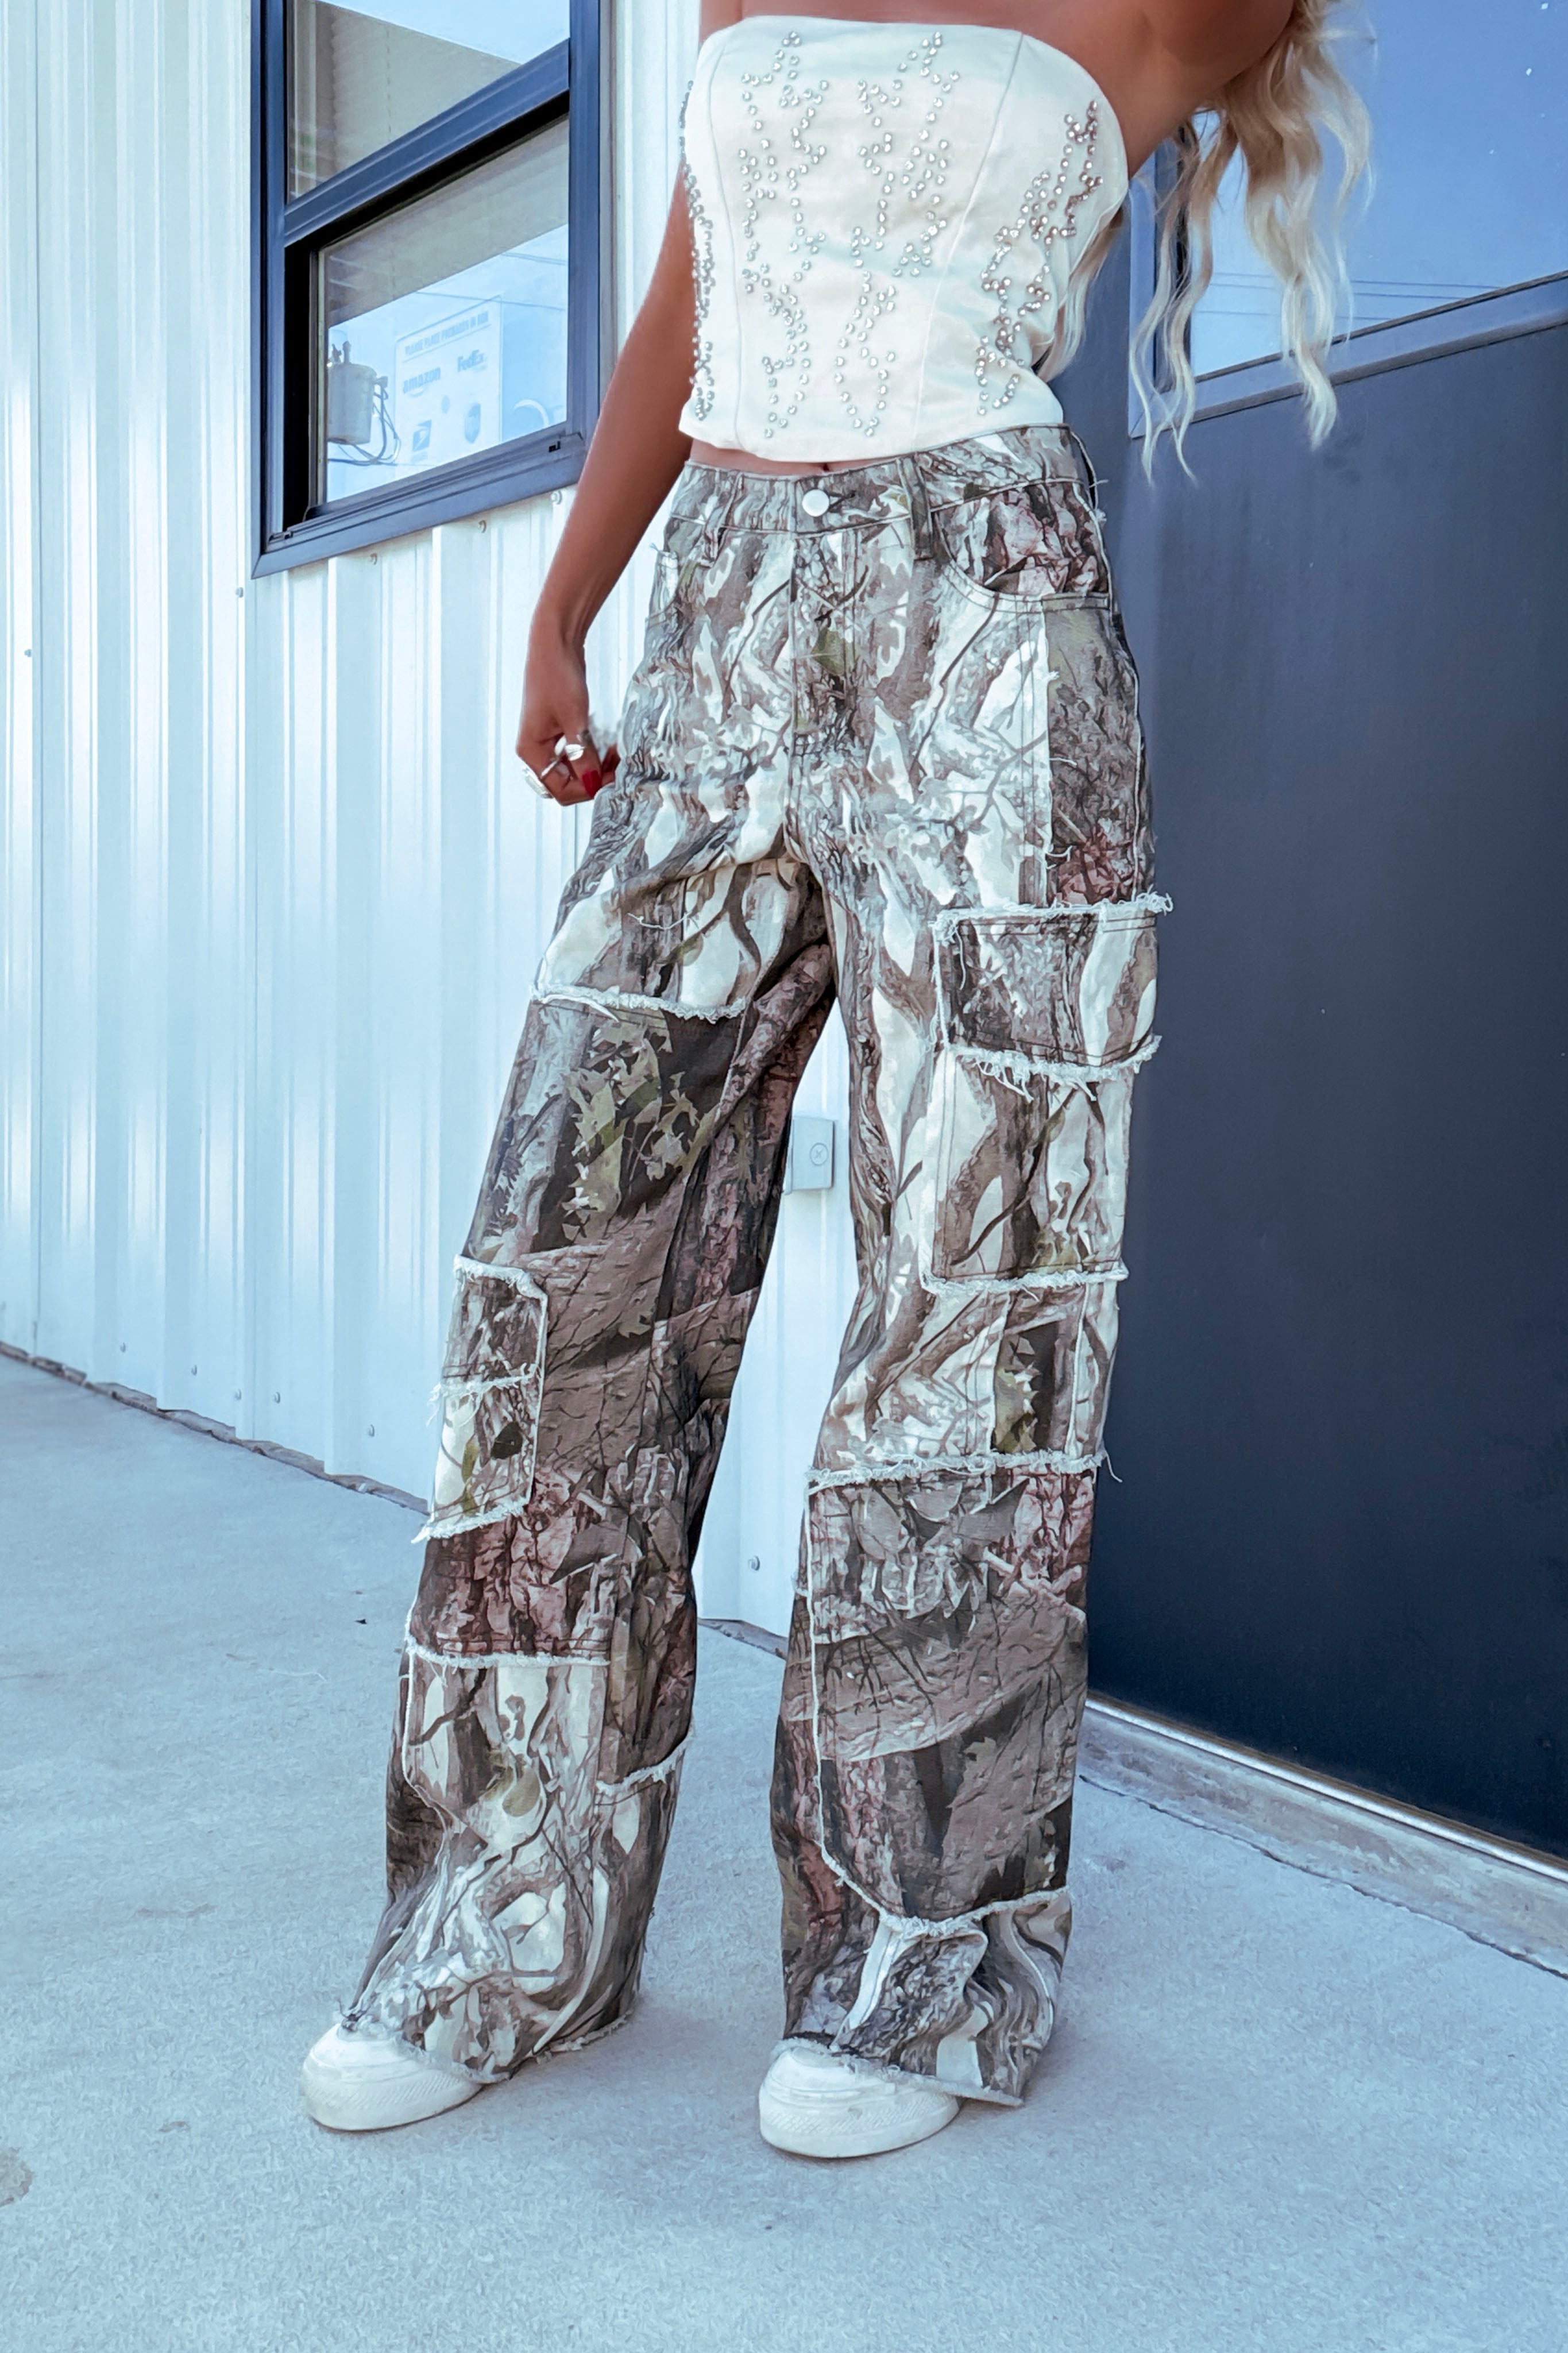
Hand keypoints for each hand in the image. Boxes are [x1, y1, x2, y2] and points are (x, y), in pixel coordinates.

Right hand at [516, 620, 618, 805]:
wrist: (555, 643)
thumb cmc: (558, 677)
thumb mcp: (574, 720)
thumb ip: (583, 756)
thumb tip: (593, 784)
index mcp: (531, 752)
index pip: (560, 790)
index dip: (587, 788)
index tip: (611, 777)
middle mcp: (534, 750)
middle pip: (565, 783)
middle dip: (592, 779)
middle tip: (617, 767)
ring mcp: (545, 741)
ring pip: (572, 770)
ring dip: (594, 767)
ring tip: (615, 756)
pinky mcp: (556, 731)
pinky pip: (574, 755)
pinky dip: (592, 754)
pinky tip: (607, 747)